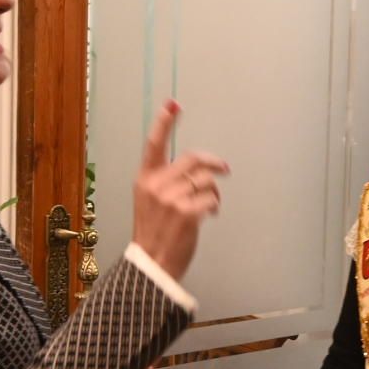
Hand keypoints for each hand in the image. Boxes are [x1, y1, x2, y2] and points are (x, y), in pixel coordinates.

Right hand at [132, 101, 228, 279]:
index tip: (173, 105)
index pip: (154, 145)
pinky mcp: (186, 212)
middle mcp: (156, 185)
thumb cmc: (154, 233)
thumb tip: (196, 169)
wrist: (151, 264)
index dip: (165, 123)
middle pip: (193, 159)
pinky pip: (211, 198)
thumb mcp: (149, 201)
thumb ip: (165, 181)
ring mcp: (171, 198)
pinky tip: (210, 214)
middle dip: (214, 162)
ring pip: (206, 179)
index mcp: (145, 179)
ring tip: (211, 203)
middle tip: (224, 168)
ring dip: (215, 191)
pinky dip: (215, 205)